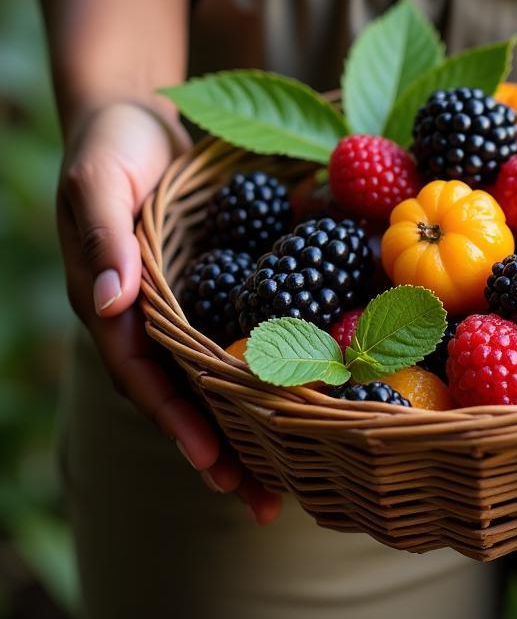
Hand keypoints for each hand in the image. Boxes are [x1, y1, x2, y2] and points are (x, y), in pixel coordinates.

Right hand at [57, 100, 280, 521]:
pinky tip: (314, 387)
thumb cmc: (110, 148)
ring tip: (294, 472)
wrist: (137, 118)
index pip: (146, 377)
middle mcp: (150, 319)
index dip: (178, 421)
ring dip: (252, 421)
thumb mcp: (98, 182)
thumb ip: (103, 238)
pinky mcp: (219, 286)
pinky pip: (244, 332)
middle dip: (223, 447)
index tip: (214, 462)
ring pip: (218, 375)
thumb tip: (108, 300)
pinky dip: (272, 364)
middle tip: (265, 500)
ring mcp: (186, 306)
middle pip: (186, 395)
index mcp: (115, 306)